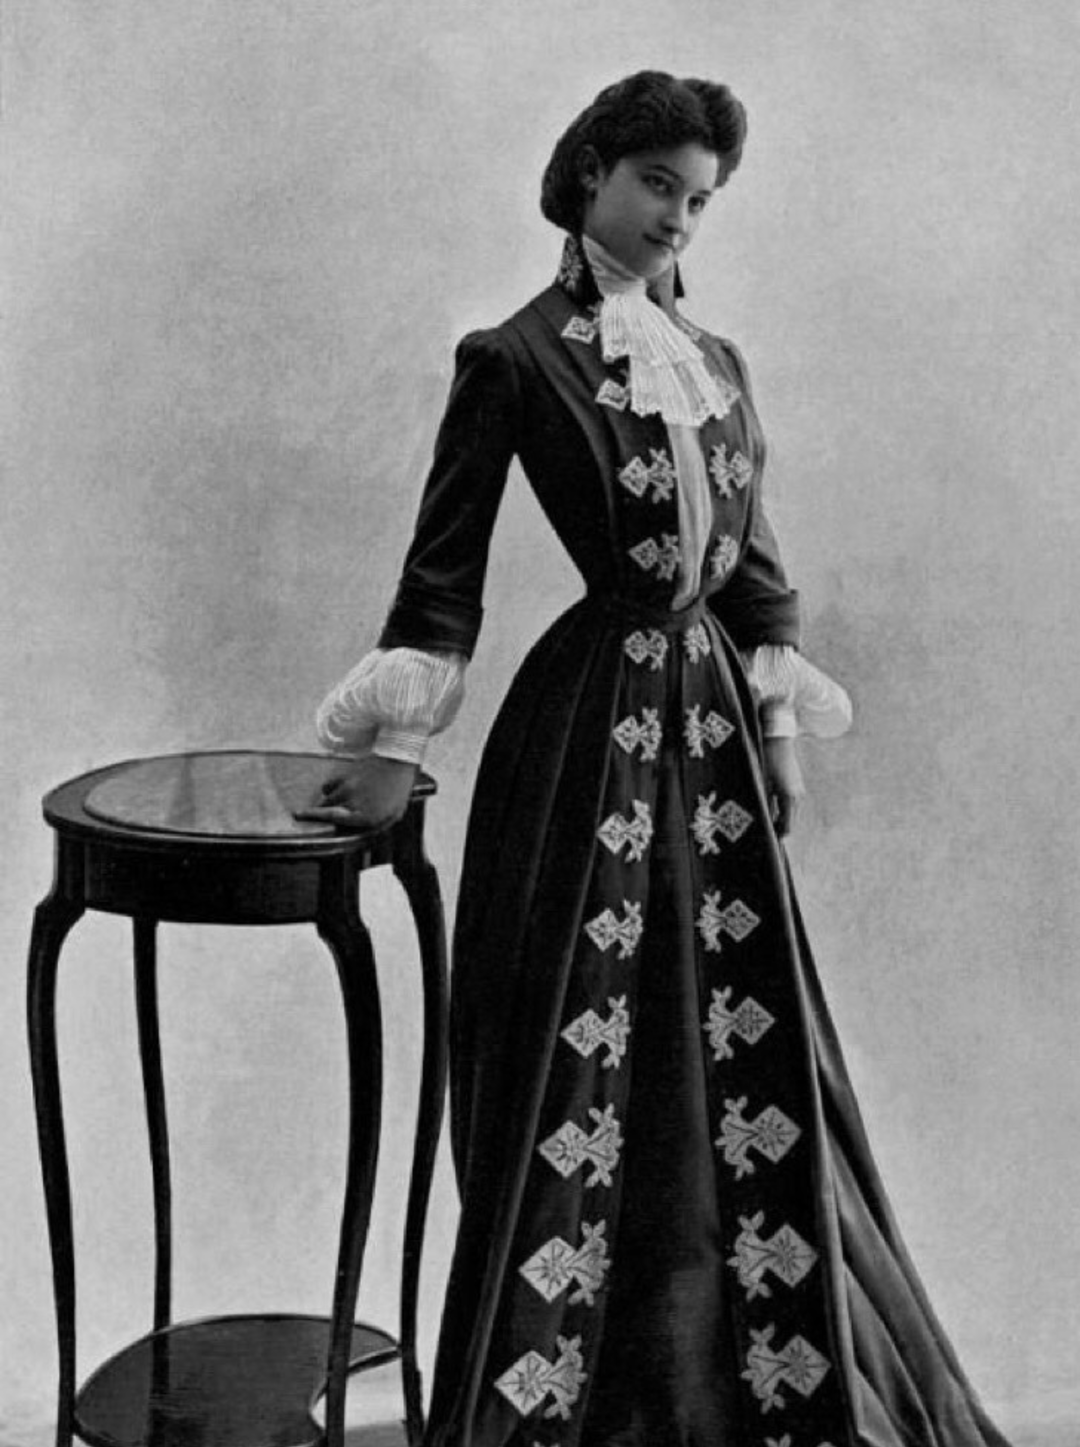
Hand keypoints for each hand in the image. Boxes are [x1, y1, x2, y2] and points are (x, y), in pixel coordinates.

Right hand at [294, 755, 417, 829]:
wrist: (397, 759)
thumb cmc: (399, 788)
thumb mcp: (395, 812)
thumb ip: (377, 825)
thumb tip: (360, 830)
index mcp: (365, 815)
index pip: (334, 819)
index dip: (315, 818)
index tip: (298, 816)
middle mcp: (352, 802)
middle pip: (326, 810)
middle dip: (317, 814)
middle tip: (304, 815)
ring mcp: (346, 788)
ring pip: (326, 799)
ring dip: (325, 804)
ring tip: (326, 805)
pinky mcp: (344, 776)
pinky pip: (328, 786)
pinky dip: (330, 790)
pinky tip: (338, 790)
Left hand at [763, 736, 804, 837]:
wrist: (779, 742)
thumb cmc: (768, 761)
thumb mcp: (763, 783)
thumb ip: (765, 803)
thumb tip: (764, 819)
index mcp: (789, 798)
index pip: (787, 825)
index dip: (779, 835)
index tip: (770, 842)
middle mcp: (798, 797)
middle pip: (791, 822)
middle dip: (780, 829)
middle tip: (768, 837)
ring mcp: (800, 791)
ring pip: (792, 813)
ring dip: (783, 820)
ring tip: (769, 825)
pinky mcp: (798, 786)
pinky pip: (792, 804)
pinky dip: (785, 811)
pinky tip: (774, 811)